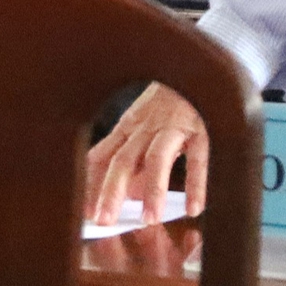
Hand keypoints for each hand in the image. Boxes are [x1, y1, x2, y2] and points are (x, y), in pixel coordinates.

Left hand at [86, 83, 206, 226]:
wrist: (200, 65)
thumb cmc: (170, 102)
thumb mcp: (143, 125)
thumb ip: (131, 157)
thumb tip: (123, 195)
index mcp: (128, 127)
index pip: (102, 157)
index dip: (92, 184)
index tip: (83, 212)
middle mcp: (146, 127)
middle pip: (124, 159)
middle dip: (112, 191)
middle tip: (103, 220)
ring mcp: (173, 127)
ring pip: (158, 158)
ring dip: (152, 190)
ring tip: (149, 219)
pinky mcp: (201, 129)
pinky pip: (198, 158)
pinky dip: (196, 183)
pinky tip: (195, 207)